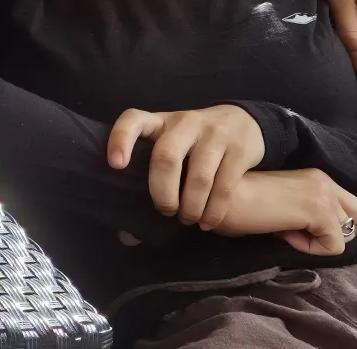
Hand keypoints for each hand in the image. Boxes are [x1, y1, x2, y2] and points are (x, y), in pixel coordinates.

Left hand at [109, 105, 263, 229]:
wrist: (241, 121)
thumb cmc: (191, 143)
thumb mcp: (168, 145)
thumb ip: (148, 179)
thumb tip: (128, 235)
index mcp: (159, 121)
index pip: (133, 120)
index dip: (120, 140)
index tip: (115, 166)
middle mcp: (184, 123)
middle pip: (166, 158)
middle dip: (162, 193)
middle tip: (165, 211)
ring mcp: (214, 134)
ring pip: (198, 177)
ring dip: (191, 207)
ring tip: (188, 219)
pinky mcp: (239, 150)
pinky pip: (224, 186)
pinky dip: (213, 211)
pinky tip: (206, 222)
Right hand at [213, 169, 356, 254]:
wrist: (220, 198)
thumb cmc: (240, 205)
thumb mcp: (283, 204)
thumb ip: (307, 213)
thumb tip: (325, 235)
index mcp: (317, 177)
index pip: (355, 209)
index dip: (333, 226)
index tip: (297, 224)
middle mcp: (326, 181)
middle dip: (337, 234)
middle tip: (300, 230)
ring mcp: (325, 195)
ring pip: (348, 236)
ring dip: (318, 240)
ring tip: (285, 229)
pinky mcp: (320, 213)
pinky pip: (334, 247)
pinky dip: (309, 248)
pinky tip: (283, 234)